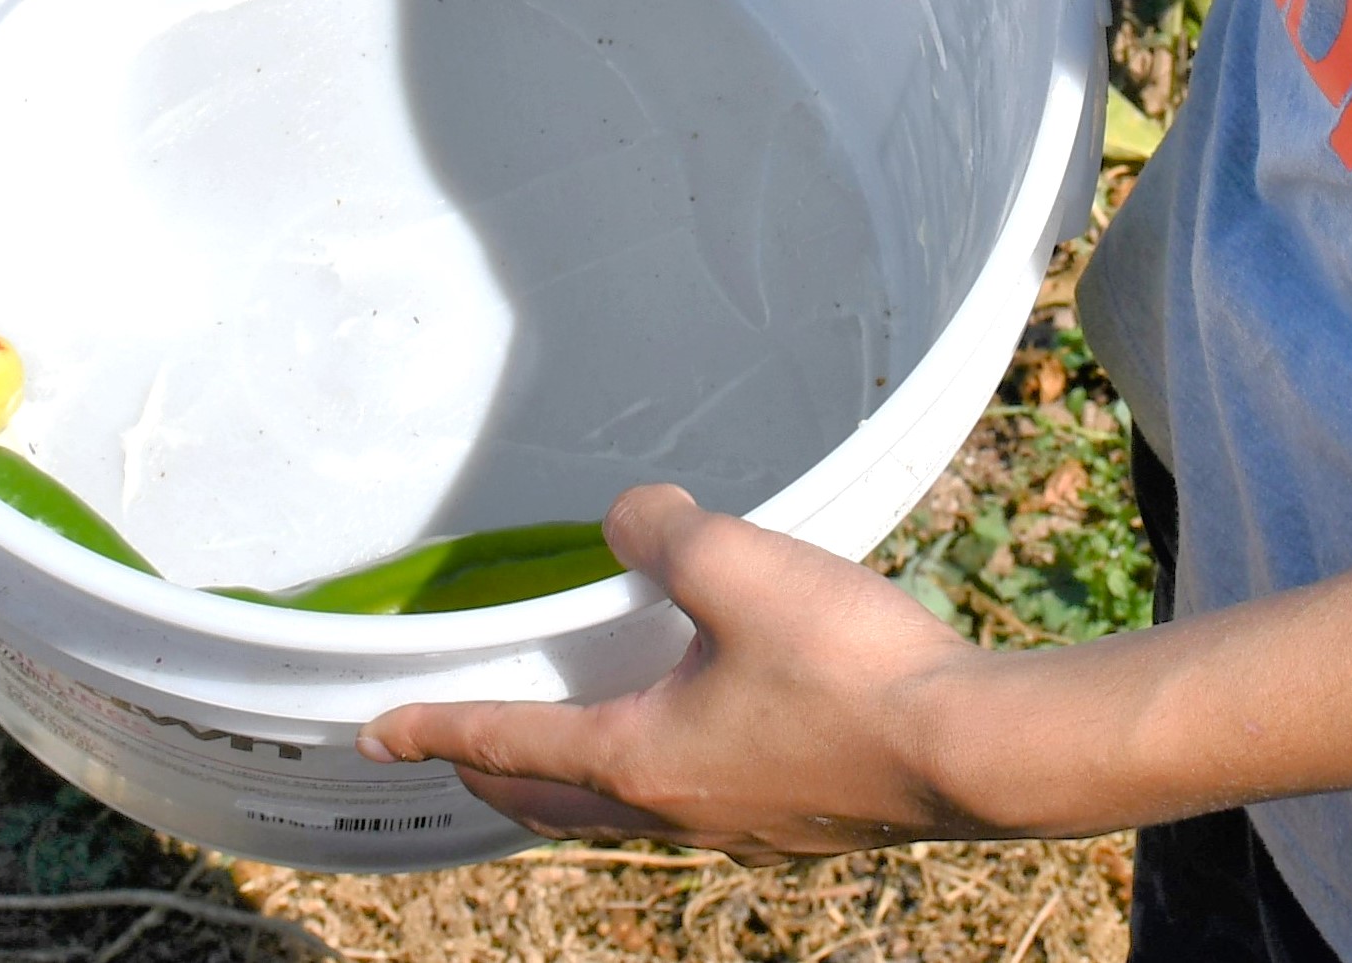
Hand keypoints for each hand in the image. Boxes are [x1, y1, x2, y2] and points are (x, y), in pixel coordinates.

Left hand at [363, 487, 1005, 855]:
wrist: (972, 749)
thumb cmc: (849, 668)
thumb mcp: (739, 566)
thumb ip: (665, 532)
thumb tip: (630, 518)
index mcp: (642, 759)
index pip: (511, 745)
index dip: (439, 730)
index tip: (379, 734)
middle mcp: (680, 812)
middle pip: (559, 802)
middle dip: (500, 778)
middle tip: (462, 756)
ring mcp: (745, 831)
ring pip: (631, 812)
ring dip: (584, 782)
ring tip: (578, 747)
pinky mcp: (803, 825)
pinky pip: (704, 807)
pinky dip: (664, 780)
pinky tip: (704, 745)